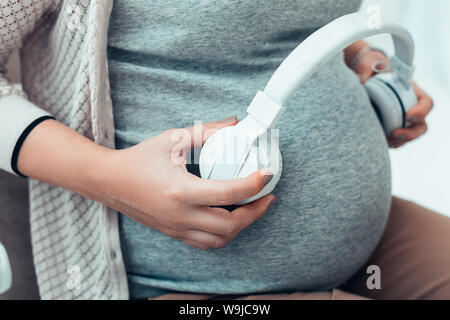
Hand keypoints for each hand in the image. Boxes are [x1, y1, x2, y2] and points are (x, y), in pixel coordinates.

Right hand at [94, 117, 275, 249]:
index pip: (227, 192)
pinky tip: (228, 217)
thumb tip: (233, 124)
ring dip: (240, 226)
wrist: (109, 182)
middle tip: (266, 196)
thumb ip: (206, 131)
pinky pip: (206, 243)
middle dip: (254, 212)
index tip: (266, 174)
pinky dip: (223, 234)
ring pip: (219, 239)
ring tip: (250, 207)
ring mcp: (177, 228)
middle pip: (229, 226)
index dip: (253, 184)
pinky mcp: (174, 232)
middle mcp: (180, 215)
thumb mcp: (173, 138)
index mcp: (180, 190)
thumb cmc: (139, 159)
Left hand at [352, 48, 433, 147]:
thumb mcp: (368, 65)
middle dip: (411, 133)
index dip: (421, 111)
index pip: (426, 103)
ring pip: (409, 136)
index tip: (407, 116)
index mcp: (412, 91)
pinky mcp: (390, 128)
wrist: (365, 76)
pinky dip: (389, 144)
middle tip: (394, 133)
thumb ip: (366, 70)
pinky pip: (395, 141)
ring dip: (399, 141)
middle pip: (421, 125)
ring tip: (385, 140)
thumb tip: (361, 80)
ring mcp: (402, 120)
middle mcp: (411, 107)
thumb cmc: (371, 68)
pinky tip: (378, 142)